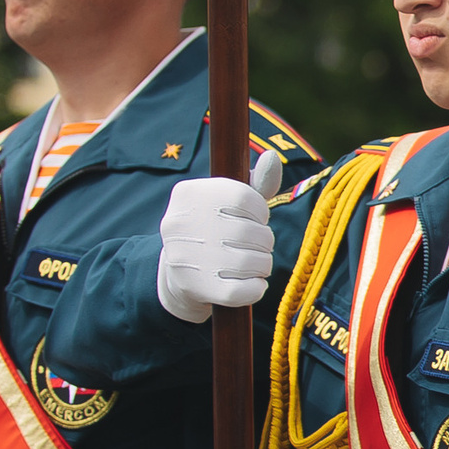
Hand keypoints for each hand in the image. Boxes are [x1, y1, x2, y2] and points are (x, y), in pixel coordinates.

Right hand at [157, 153, 282, 322]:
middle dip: (264, 241)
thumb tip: (272, 157)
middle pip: (253, 232)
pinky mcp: (197, 289)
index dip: (260, 212)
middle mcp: (180, 224)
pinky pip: (248, 290)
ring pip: (255, 262)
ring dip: (262, 265)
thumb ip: (256, 183)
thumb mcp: (228, 201)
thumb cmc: (213, 229)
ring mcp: (186, 258)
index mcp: (188, 194)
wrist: (177, 274)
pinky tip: (247, 282)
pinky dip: (256, 288)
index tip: (254, 220)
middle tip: (254, 245)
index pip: (246, 197)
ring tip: (250, 263)